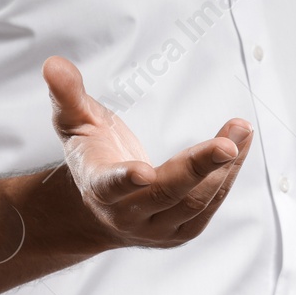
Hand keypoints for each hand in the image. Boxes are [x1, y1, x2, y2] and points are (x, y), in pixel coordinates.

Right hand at [41, 56, 253, 249]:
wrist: (101, 212)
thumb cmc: (91, 158)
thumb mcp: (74, 124)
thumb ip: (67, 95)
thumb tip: (54, 63)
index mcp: (99, 188)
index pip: (111, 185)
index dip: (126, 180)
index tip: (144, 171)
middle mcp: (129, 215)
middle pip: (167, 193)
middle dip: (199, 166)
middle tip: (229, 142)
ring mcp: (158, 228)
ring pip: (196, 199)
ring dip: (224, 166)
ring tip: (242, 129)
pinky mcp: (183, 231)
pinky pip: (211, 202)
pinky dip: (228, 173)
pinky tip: (240, 145)